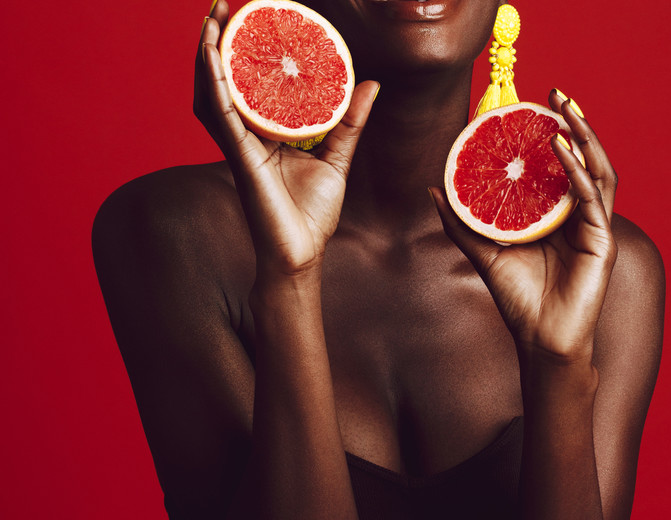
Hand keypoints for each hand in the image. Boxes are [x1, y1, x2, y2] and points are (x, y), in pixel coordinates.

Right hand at [195, 2, 378, 276]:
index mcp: (264, 134)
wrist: (301, 252)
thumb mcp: (337, 157)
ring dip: (207, 54)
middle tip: (222, 6)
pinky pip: (222, 116)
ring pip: (212, 92)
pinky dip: (215, 84)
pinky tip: (212, 57)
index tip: (249, 16)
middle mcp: (245, 135)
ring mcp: (238, 146)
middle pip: (222, 81)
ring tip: (210, 19)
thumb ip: (348, 121)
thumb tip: (371, 83)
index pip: (248, 84)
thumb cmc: (312, 211)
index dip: (243, 51)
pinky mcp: (240, 159)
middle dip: (217, 42)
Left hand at [431, 91, 617, 363]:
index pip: (558, 166)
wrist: (538, 340)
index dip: (550, 133)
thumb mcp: (483, 252)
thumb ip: (461, 221)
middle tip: (557, 92)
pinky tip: (563, 150)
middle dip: (574, 123)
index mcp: (556, 215)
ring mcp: (593, 227)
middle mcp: (578, 215)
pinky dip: (578, 173)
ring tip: (565, 109)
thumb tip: (433, 189)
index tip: (532, 105)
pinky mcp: (602, 242)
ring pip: (597, 171)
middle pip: (584, 159)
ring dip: (584, 138)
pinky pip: (592, 199)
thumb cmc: (517, 298)